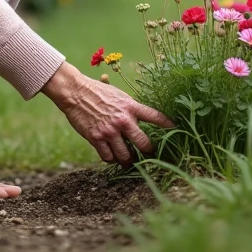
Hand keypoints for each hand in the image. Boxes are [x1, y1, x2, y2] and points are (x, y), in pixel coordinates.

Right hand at [41, 63, 172, 167]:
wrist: (75, 91)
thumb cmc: (97, 91)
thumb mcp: (118, 95)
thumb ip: (129, 107)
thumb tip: (139, 117)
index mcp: (130, 106)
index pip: (155, 116)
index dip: (168, 125)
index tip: (176, 130)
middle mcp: (123, 119)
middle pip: (144, 143)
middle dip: (148, 152)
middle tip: (148, 154)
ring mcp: (110, 130)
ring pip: (126, 155)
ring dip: (128, 160)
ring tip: (128, 160)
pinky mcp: (96, 138)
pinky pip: (108, 156)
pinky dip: (111, 158)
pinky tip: (111, 155)